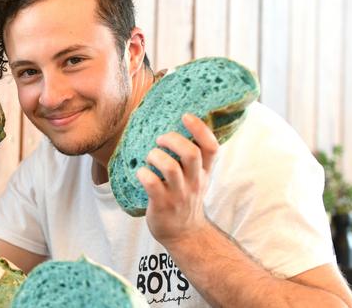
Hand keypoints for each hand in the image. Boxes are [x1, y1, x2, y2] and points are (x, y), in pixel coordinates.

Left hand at [136, 113, 218, 247]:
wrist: (185, 234)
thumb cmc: (186, 199)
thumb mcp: (197, 178)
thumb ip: (193, 158)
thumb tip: (176, 127)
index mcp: (204, 172)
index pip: (211, 147)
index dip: (200, 129)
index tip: (186, 116)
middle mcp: (194, 181)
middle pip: (191, 153)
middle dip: (173, 140)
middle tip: (160, 140)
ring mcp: (179, 194)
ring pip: (170, 167)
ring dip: (156, 156)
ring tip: (150, 156)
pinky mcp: (162, 204)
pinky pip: (152, 184)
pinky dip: (143, 174)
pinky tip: (140, 173)